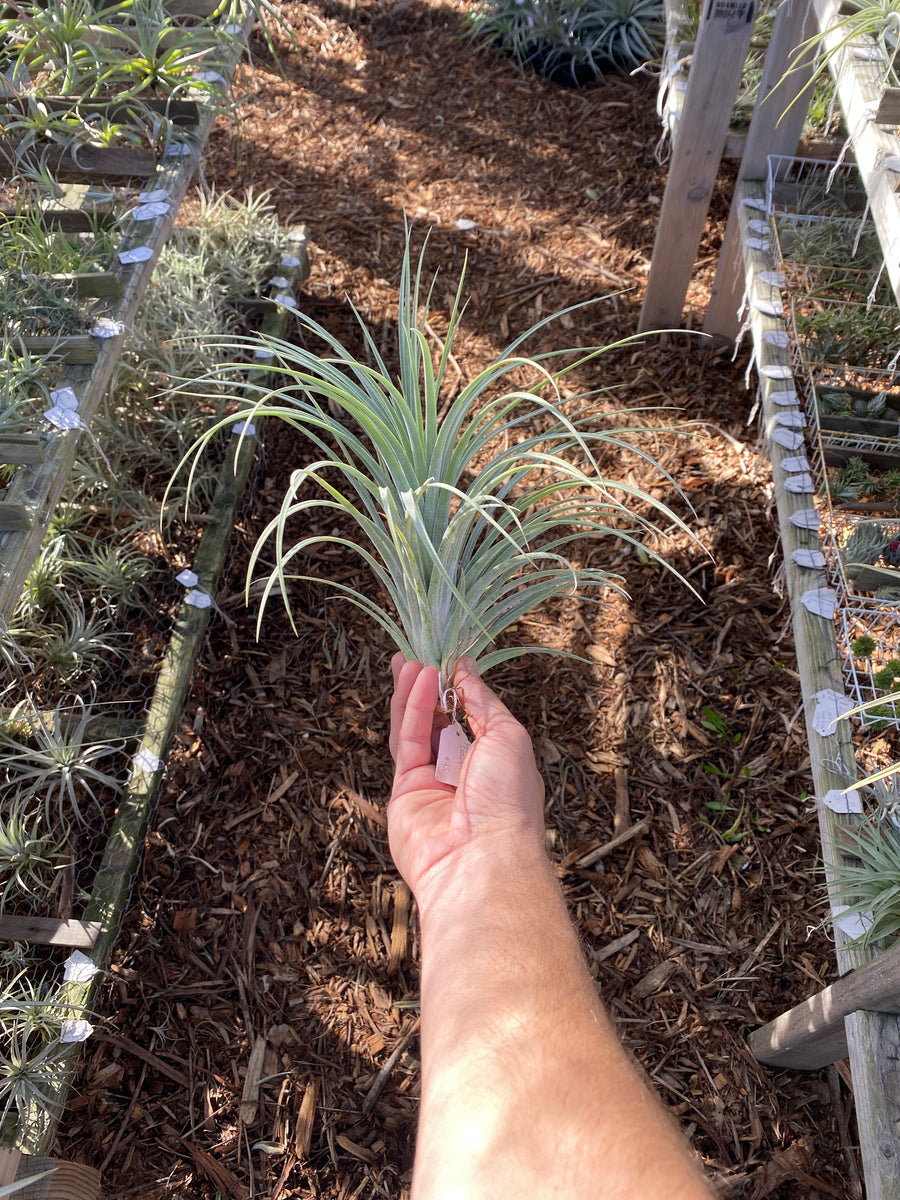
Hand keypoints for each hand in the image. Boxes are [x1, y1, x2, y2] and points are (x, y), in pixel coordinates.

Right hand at [387, 654, 544, 901]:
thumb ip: (483, 702)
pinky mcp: (404, 791)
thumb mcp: (508, 736)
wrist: (480, 859)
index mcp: (496, 761)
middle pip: (440, 721)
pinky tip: (417, 682)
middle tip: (416, 656)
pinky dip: (410, 711)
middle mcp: (463, 771)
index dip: (460, 687)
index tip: (449, 659)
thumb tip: (467, 671)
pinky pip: (407, 743)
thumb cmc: (507, 801)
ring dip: (414, 694)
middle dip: (429, 688)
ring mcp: (432, 782)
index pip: (473, 717)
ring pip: (417, 729)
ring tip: (408, 662)